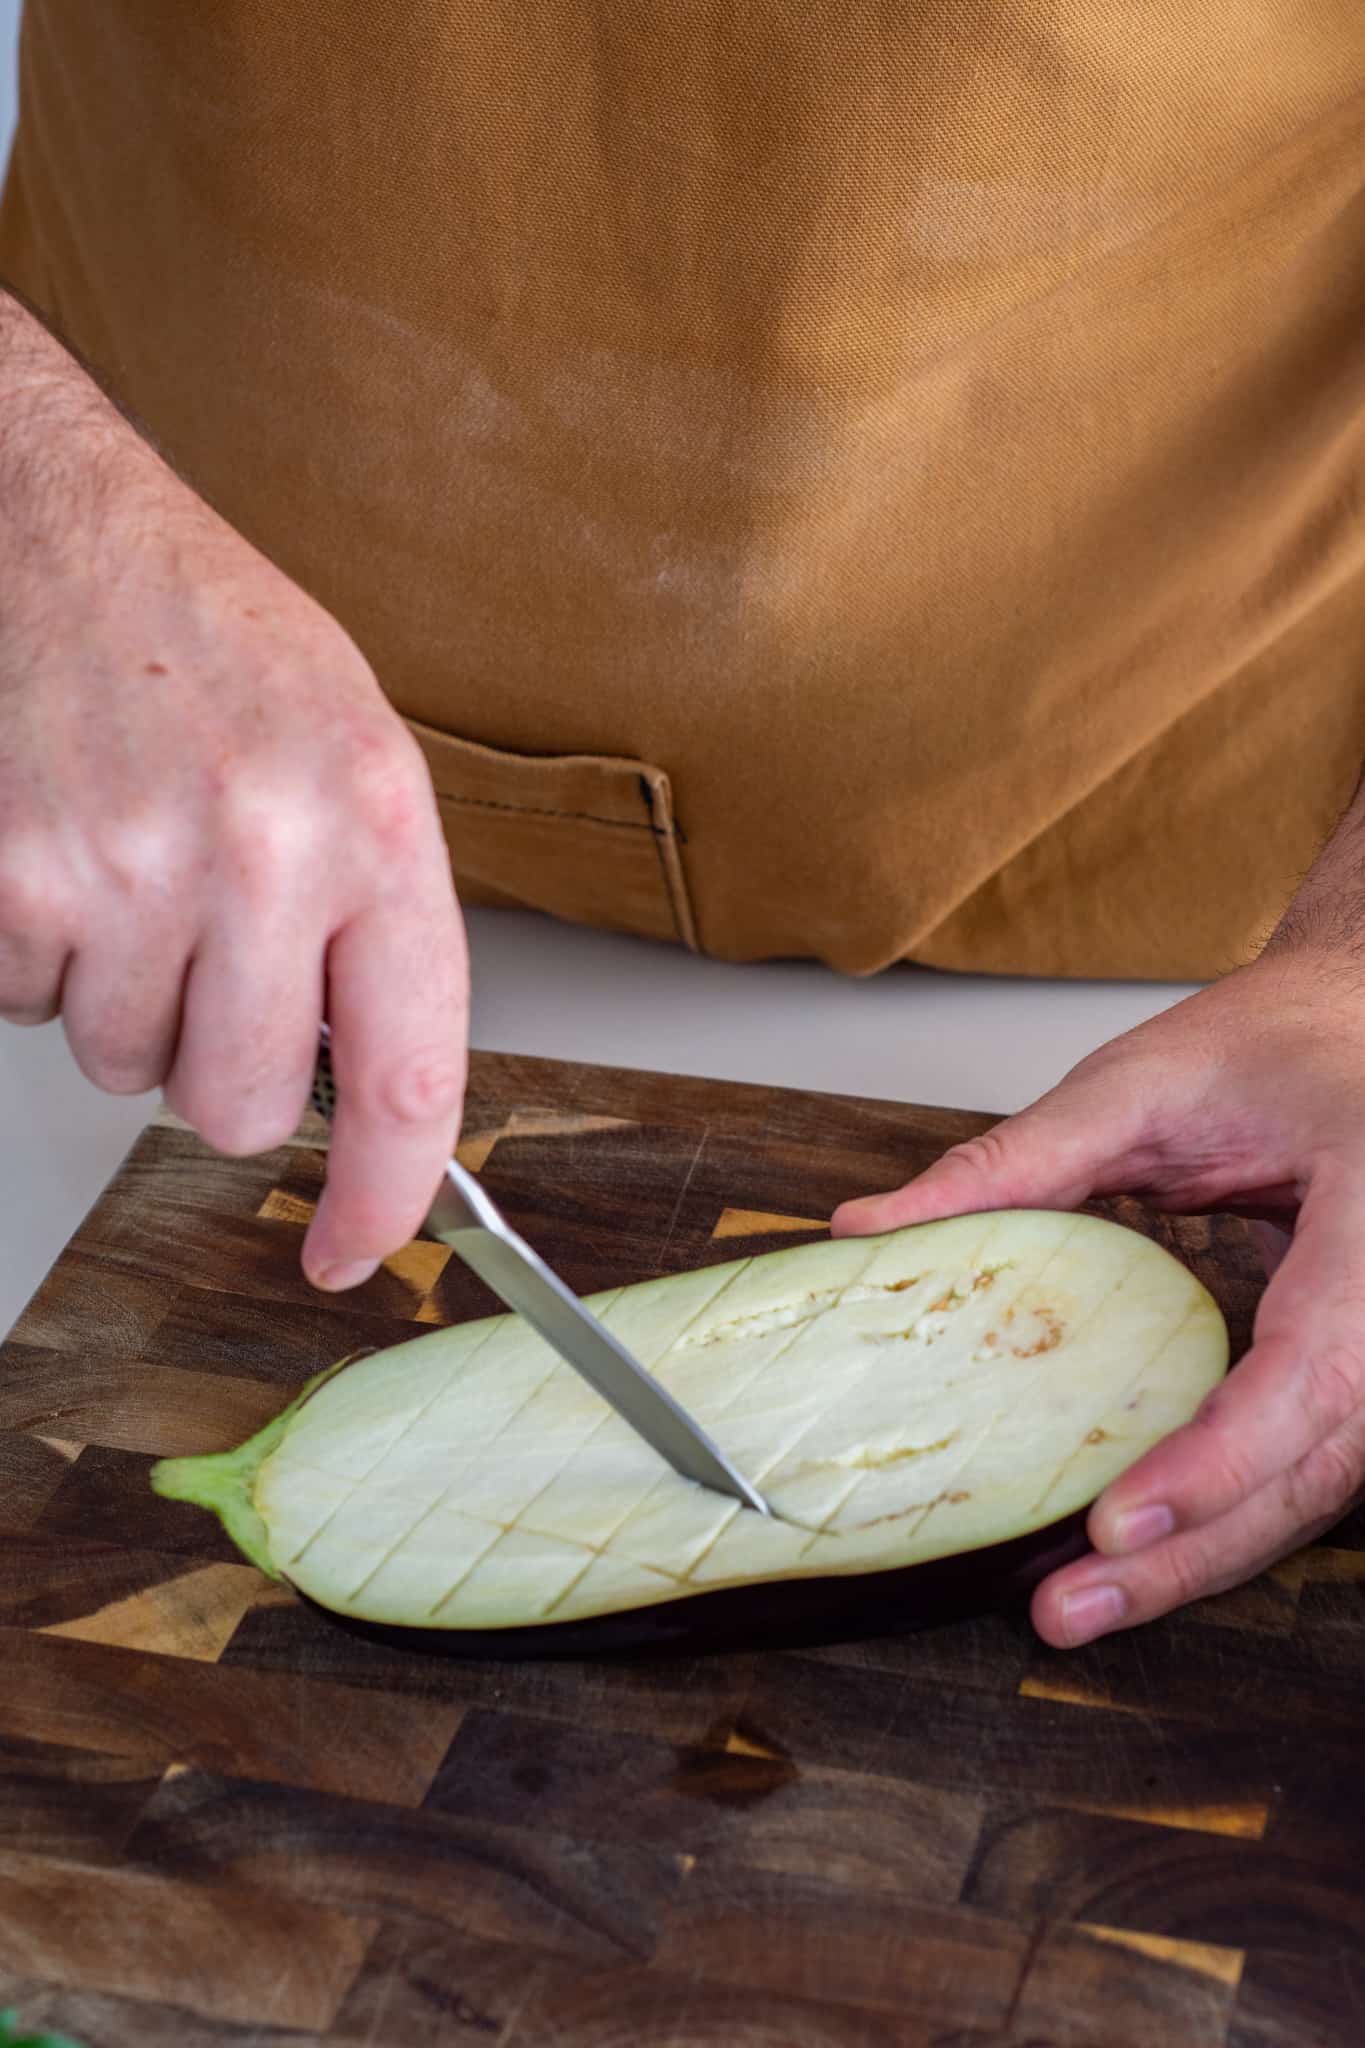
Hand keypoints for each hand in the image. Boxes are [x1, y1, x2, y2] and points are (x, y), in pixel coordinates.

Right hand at [0, 294, 466, 1288]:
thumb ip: (373, 922)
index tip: (355, 1250)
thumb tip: (363, 1089)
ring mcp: (126, 865)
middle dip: (218, 1063)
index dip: (387, 1198)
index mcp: (379, 820)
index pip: (410, 1075)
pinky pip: (28, 1003)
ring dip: (123, 996)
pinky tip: (65, 851)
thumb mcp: (352, 754)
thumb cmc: (210, 636)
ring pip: (123, 1064)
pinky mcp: (13, 875)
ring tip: (131, 865)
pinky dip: (42, 953)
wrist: (49, 522)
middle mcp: (262, 849)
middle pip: (241, 1105)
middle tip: (204, 951)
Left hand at [831, 943, 1364, 1645]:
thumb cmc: (1272, 1042)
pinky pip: (1304, 1460)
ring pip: (1319, 1485)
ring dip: (1203, 1554)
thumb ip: (1016, 1159)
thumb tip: (871, 1228)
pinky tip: (1134, 1548)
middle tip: (1069, 1607)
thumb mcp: (1140, 1082)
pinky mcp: (1358, 1364)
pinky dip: (1220, 1510)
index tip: (1119, 1516)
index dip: (1224, 1457)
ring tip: (1083, 1602)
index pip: (1320, 1365)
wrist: (1356, 1026)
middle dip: (1195, 1549)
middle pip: (1321, 1464)